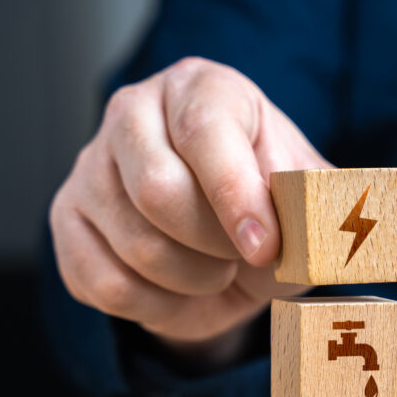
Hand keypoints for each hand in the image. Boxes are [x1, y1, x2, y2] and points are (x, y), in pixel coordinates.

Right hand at [50, 56, 328, 355]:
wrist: (233, 254)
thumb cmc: (276, 215)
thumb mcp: (313, 205)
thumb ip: (323, 205)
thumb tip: (328, 222)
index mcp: (202, 90)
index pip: (208, 131)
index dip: (238, 195)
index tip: (266, 247)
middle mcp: (134, 114)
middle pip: (159, 192)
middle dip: (216, 246)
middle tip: (247, 257)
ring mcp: (91, 167)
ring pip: (135, 245)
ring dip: (195, 279)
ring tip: (219, 269)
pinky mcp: (68, 222)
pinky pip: (106, 283)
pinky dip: (159, 306)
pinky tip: (183, 291)